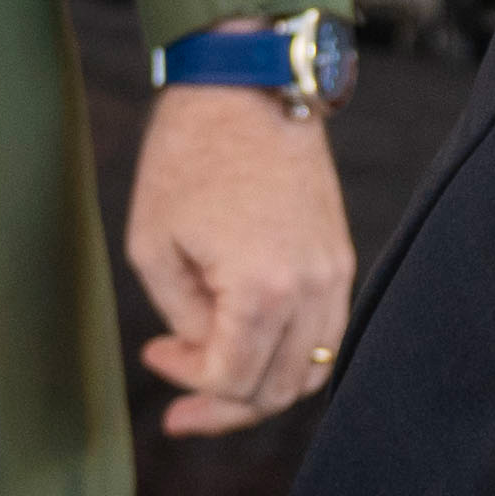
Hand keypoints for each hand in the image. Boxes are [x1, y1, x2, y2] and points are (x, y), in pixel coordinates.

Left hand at [129, 72, 356, 435]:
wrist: (247, 86)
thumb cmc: (189, 156)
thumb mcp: (155, 246)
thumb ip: (183, 317)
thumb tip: (202, 355)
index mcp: (262, 291)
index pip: (232, 379)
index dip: (187, 382)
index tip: (153, 352)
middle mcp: (313, 291)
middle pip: (278, 391)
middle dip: (224, 407)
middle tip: (180, 410)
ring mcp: (336, 275)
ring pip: (313, 372)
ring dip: (263, 389)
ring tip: (218, 387)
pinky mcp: (341, 259)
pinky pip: (328, 335)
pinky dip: (292, 357)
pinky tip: (252, 349)